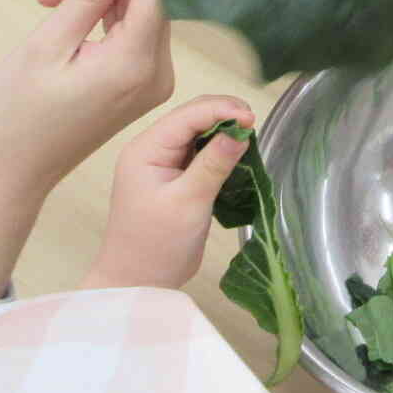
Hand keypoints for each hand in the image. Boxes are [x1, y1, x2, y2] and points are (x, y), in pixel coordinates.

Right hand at [0, 0, 175, 203]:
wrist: (5, 177)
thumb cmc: (13, 116)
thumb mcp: (47, 45)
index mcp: (138, 62)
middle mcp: (157, 72)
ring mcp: (150, 81)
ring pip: (136, 10)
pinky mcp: (136, 85)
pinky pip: (129, 33)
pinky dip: (99, 15)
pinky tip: (61, 12)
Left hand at [82, 94, 255, 289]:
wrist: (138, 282)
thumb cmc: (157, 244)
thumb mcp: (188, 202)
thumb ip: (214, 163)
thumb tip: (240, 131)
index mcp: (146, 150)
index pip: (187, 115)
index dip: (221, 110)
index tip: (252, 119)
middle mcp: (152, 150)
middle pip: (192, 118)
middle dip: (224, 116)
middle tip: (254, 126)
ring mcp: (163, 164)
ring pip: (198, 134)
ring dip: (223, 132)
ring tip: (249, 138)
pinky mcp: (175, 179)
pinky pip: (200, 153)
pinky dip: (220, 150)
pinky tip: (236, 154)